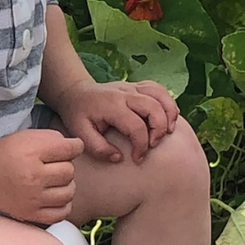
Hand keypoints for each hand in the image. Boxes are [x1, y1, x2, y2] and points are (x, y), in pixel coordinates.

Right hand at [0, 129, 84, 224]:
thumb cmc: (7, 154)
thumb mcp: (26, 136)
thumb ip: (52, 137)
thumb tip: (76, 146)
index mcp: (31, 153)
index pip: (70, 149)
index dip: (74, 146)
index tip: (70, 148)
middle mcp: (33, 176)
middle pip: (70, 171)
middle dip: (64, 166)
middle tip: (52, 165)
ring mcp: (34, 198)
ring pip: (69, 192)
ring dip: (65, 185)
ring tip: (53, 181)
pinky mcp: (32, 214)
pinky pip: (63, 212)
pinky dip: (63, 204)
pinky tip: (53, 196)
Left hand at [55, 79, 178, 163]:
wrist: (74, 92)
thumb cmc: (78, 115)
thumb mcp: (80, 133)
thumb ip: (98, 148)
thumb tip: (119, 157)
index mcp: (111, 105)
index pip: (136, 126)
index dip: (141, 146)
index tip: (137, 159)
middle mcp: (124, 93)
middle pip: (153, 107)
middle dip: (160, 130)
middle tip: (153, 145)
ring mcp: (132, 87)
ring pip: (161, 95)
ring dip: (170, 114)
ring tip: (168, 132)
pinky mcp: (136, 85)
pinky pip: (158, 89)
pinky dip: (168, 102)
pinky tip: (167, 117)